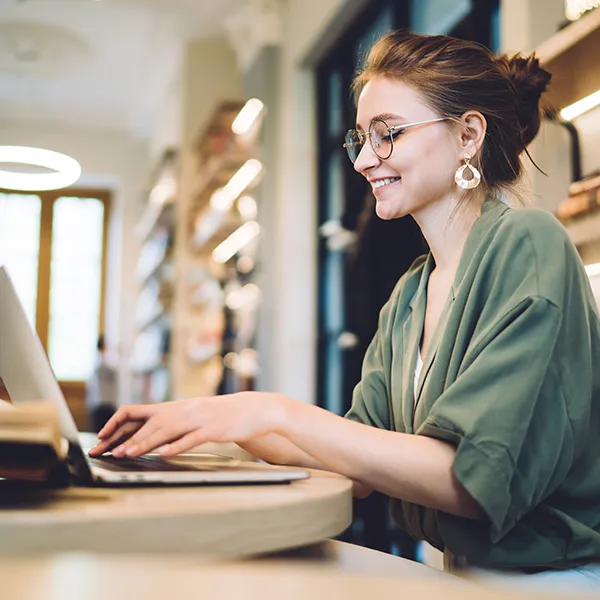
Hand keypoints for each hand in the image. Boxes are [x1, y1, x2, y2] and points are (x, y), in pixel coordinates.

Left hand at [88, 392, 287, 458]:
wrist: (252, 410)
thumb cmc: (220, 415)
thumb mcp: (192, 416)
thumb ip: (171, 423)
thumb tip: (147, 436)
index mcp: (175, 407)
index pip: (138, 411)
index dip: (118, 423)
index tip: (102, 437)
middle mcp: (183, 410)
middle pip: (147, 422)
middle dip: (124, 438)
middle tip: (105, 452)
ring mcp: (198, 419)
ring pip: (166, 430)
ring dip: (144, 442)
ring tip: (127, 453)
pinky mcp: (213, 429)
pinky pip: (192, 438)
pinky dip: (177, 446)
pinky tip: (165, 454)